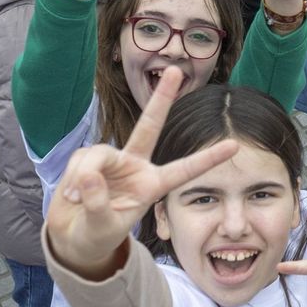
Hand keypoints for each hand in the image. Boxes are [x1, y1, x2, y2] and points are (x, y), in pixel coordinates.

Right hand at [46, 66, 238, 279]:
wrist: (72, 236)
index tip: (234, 146)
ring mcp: (113, 159)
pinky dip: (73, 177)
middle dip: (162, 98)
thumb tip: (90, 176)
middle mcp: (135, 166)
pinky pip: (80, 160)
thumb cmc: (96, 235)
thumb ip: (98, 203)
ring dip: (84, 176)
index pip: (184, 170)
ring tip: (78, 199)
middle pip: (150, 125)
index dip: (208, 158)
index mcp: (151, 185)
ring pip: (99, 154)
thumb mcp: (101, 227)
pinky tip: (72, 194)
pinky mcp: (89, 158)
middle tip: (176, 71)